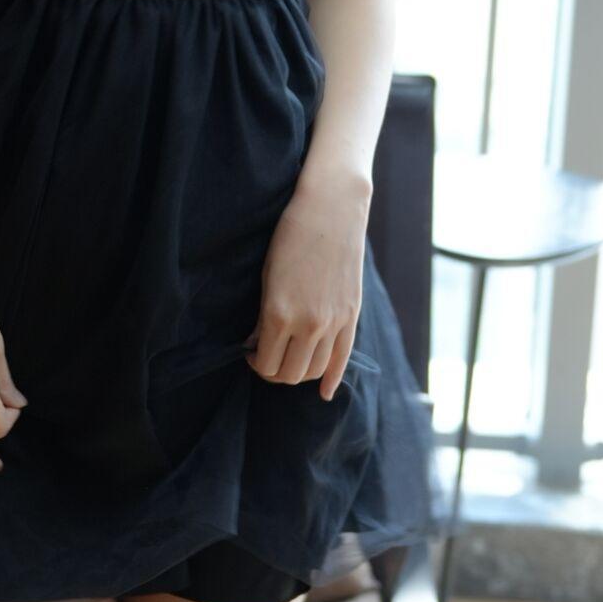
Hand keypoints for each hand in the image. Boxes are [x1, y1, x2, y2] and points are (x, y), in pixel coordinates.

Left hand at [244, 171, 371, 399]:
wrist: (331, 210)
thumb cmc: (291, 237)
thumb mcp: (267, 277)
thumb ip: (264, 316)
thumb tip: (258, 343)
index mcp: (279, 314)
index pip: (266, 364)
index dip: (255, 364)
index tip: (251, 353)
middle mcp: (308, 325)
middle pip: (290, 374)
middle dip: (274, 372)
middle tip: (267, 358)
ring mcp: (334, 323)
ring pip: (313, 371)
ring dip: (298, 373)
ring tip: (289, 359)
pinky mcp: (351, 316)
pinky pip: (342, 360)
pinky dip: (330, 379)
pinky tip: (323, 391)